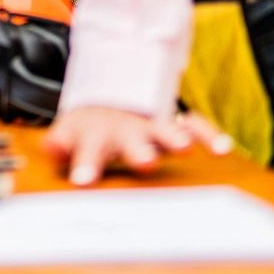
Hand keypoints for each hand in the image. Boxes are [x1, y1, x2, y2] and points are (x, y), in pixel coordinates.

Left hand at [44, 105, 228, 185]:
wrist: (112, 93)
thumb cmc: (91, 127)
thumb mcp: (70, 132)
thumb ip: (60, 143)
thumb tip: (51, 146)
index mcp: (96, 134)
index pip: (89, 148)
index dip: (85, 163)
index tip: (82, 180)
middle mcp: (125, 129)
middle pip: (131, 139)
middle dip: (138, 151)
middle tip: (145, 162)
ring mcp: (152, 124)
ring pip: (164, 128)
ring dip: (174, 137)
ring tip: (183, 147)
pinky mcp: (177, 124)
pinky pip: (195, 125)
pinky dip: (208, 134)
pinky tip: (222, 148)